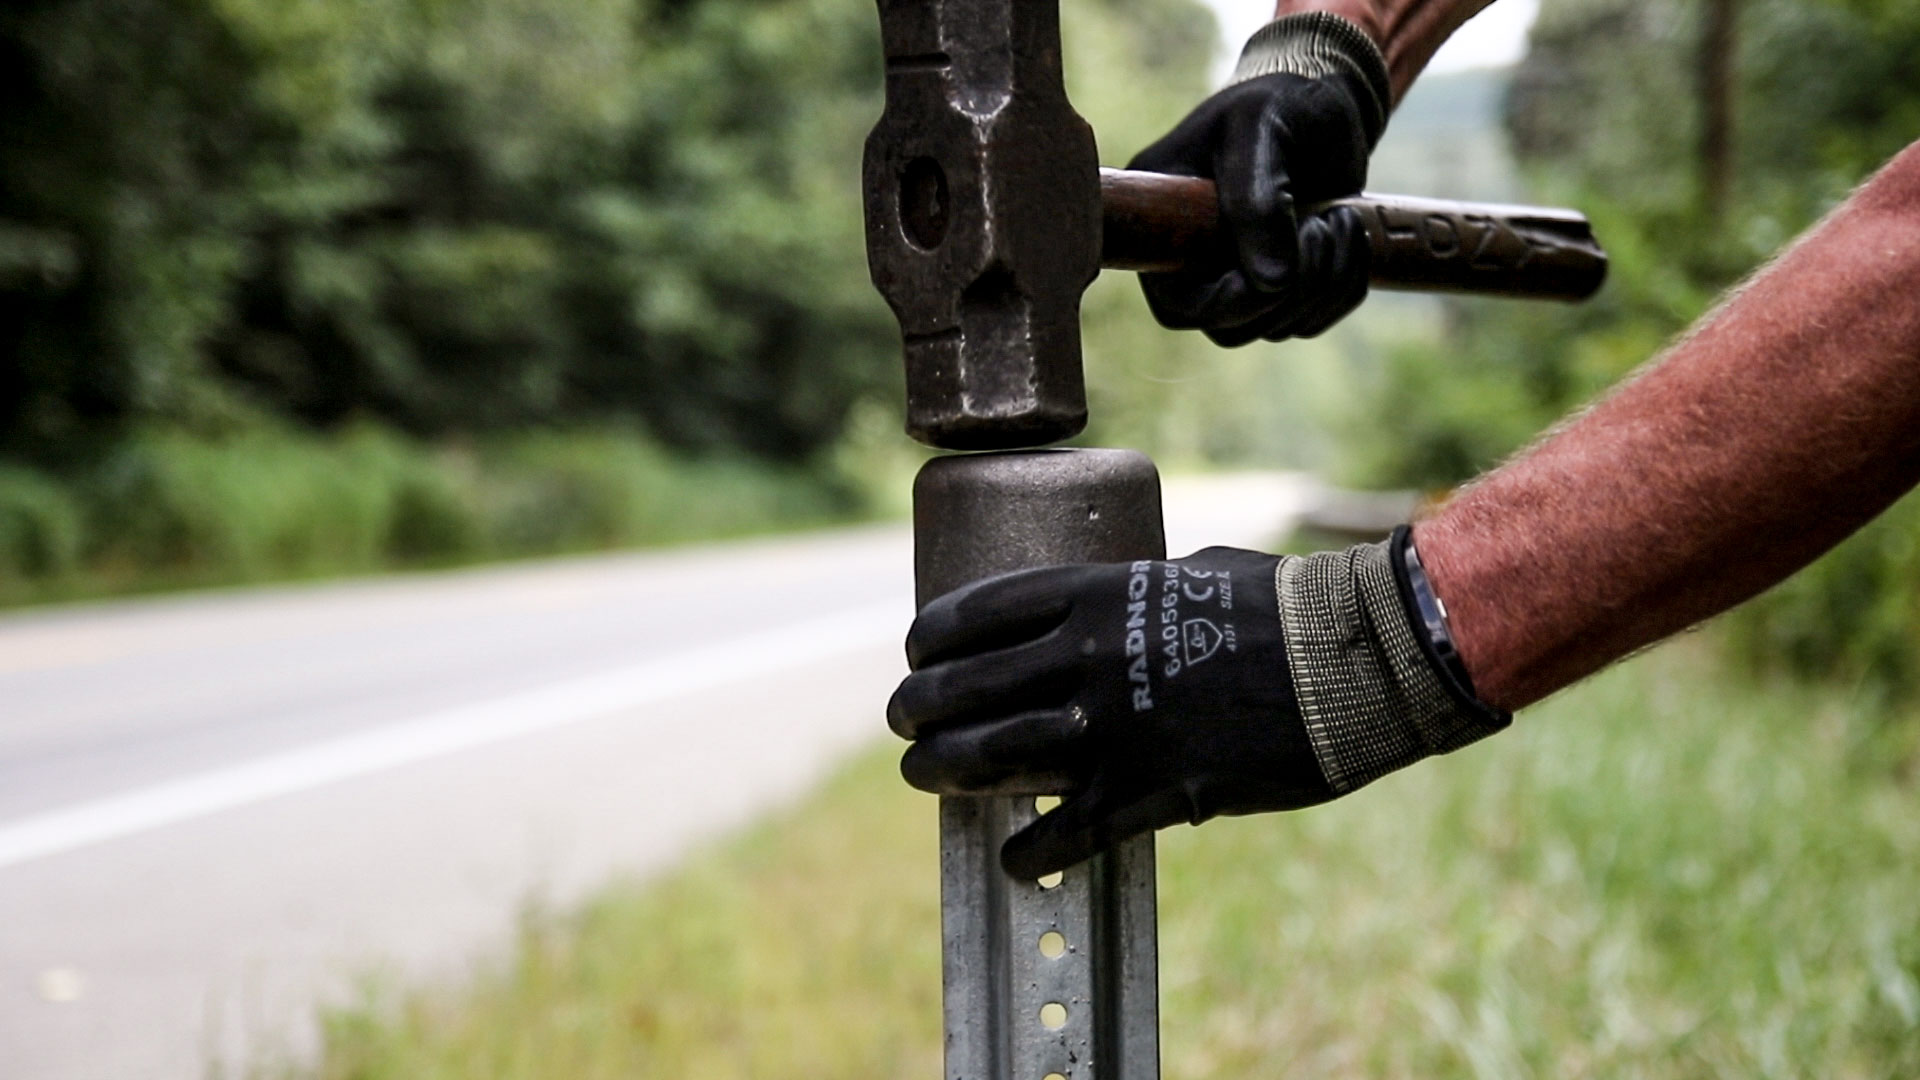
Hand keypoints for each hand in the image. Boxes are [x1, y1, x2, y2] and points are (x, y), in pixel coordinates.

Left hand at [887, 533, 1508, 878]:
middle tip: (904, 723)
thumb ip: (1136, 591)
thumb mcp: (1191, 571)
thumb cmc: (1282, 606)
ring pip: (989, 757)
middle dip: (918, 709)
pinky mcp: (1148, 789)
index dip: (931, 637)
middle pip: (964, 687)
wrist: (1351, 661)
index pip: (977, 614)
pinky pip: (1063, 831)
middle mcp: (1085, 657)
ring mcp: (1112, 726)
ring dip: (944, 771)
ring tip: (924, 776)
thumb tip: (1112, 604)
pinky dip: (1029, 850)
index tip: (914, 651)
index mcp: (1094, 593)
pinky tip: (1014, 859)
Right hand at [1128, 14, 1389, 345]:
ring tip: (1339, 219)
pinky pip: (1312, 318)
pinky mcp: (1283, 283)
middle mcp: (1194, 261)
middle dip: (1291, 291)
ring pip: (1277, 328)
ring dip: (1326, 285)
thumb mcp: (1260, 129)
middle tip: (1322, 227)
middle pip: (1231, 328)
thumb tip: (1270, 280)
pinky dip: (1344, 288)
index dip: (1229, 303)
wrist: (1324, 102)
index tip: (1276, 269)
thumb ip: (1257, 199)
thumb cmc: (1280, 104)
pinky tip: (1350, 233)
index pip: (1177, 306)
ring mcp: (1239, 276)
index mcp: (1164, 223)